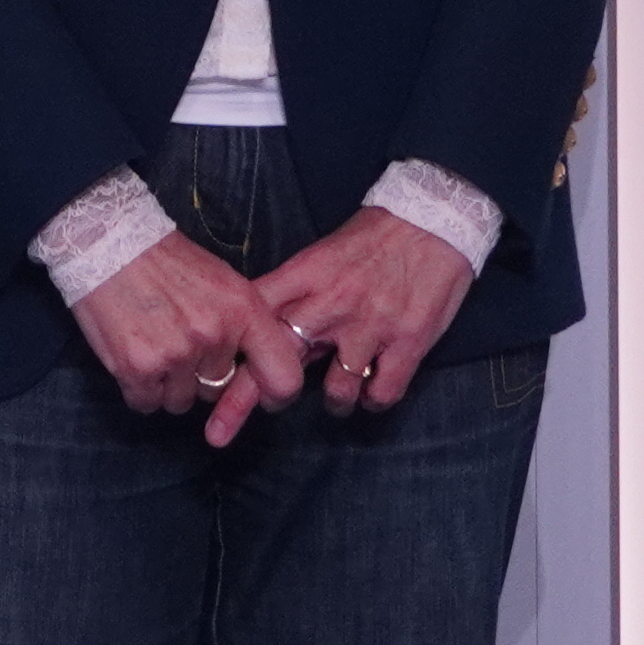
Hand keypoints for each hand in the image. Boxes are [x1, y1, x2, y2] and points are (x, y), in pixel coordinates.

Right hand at [70, 231, 307, 447]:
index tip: (265, 397)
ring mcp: (175, 354)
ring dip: (167, 384)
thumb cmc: (165, 260)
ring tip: (152, 344)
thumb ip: (244, 324)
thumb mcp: (223, 280)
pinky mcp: (137, 368)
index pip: (283, 375)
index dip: (276, 395)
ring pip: (181, 401)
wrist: (106, 242)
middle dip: (200, 376)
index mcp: (242, 309)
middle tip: (178, 343)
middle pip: (217, 390)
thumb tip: (255, 366)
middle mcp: (213, 335)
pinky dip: (140, 388)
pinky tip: (133, 355)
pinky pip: (147, 403)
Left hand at [248, 207, 479, 417]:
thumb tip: (258, 328)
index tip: (208, 378)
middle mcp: (332, 303)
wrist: (435, 216)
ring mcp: (370, 326)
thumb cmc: (375, 236)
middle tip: (228, 427)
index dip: (227, 352)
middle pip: (278, 362)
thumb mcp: (322, 254)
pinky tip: (372, 392)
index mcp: (306, 275)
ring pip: (335, 390)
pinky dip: (373, 401)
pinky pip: (380, 393)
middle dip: (246, 399)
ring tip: (338, 394)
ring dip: (334, 400)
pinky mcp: (408, 342)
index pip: (253, 317)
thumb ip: (292, 291)